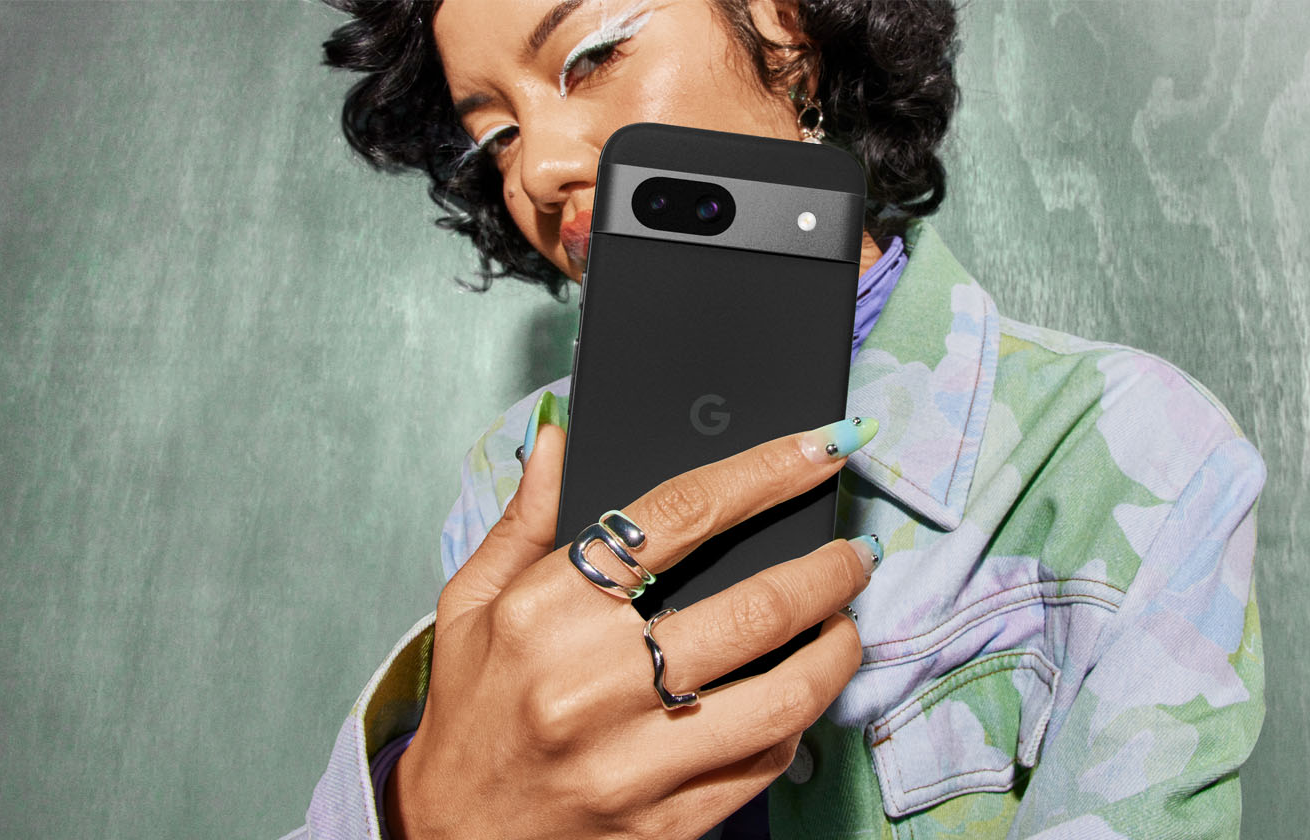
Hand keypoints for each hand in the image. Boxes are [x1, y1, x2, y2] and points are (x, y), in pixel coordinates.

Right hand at [385, 413, 880, 839]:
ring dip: (837, 650)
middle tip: (857, 552)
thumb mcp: (471, 606)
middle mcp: (593, 685)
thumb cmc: (469, 716)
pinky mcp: (667, 821)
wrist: (452, 839)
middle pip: (754, 606)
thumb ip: (523, 521)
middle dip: (829, 569)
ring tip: (846, 622)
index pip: (680, 515)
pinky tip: (800, 692)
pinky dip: (798, 719)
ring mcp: (636, 761)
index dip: (766, 471)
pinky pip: (764, 762)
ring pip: (782, 695)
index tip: (822, 447)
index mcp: (547, 614)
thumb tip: (560, 440)